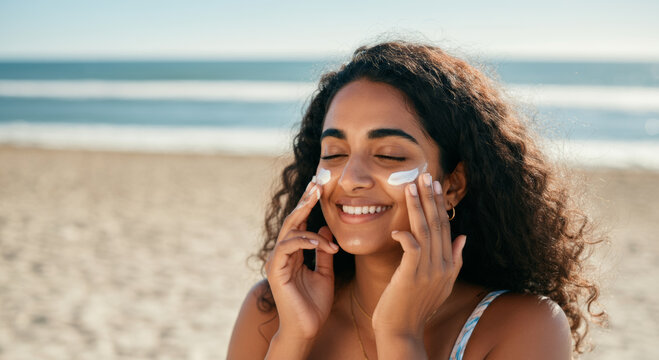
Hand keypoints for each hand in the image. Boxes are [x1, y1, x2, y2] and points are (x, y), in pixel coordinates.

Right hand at [265, 180, 338, 339]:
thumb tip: (325, 229)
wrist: (307, 329)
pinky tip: (318, 242)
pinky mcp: (275, 270)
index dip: (308, 205)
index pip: (300, 224)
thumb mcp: (326, 273)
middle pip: (292, 221)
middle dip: (304, 201)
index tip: (320, 188)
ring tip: (323, 213)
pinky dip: (304, 241)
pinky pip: (288, 247)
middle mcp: (282, 255)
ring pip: (289, 231)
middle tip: (316, 184)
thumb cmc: (315, 304)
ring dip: (308, 221)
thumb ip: (324, 252)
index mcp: (293, 254)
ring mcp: (277, 261)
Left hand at [372, 173, 466, 338]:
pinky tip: (397, 228)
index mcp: (449, 265)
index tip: (434, 185)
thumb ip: (454, 260)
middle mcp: (442, 266)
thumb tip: (464, 237)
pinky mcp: (410, 276)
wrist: (402, 331)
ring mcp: (428, 271)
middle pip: (438, 225)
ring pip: (424, 231)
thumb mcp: (441, 284)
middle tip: (424, 176)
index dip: (439, 205)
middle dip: (430, 198)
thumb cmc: (415, 307)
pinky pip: (411, 248)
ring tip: (410, 187)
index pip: (445, 228)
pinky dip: (405, 235)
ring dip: (417, 207)